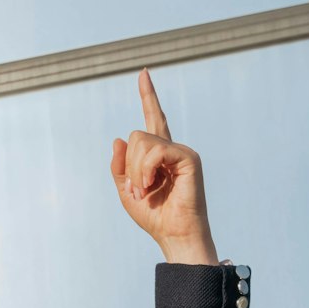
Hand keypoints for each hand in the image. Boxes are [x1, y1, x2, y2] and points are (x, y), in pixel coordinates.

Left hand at [111, 68, 216, 263]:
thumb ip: (119, 165)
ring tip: (146, 190)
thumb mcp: (125, 190)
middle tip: (138, 190)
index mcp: (158, 154)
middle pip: (136, 136)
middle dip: (128, 166)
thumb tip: (119, 139)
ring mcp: (182, 151)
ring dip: (135, 171)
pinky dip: (146, 170)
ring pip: (142, 142)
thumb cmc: (153, 216)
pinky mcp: (189, 158)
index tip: (143, 73)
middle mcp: (171, 148)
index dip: (148, 95)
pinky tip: (152, 185)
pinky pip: (156, 151)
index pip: (153, 118)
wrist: (173, 235)